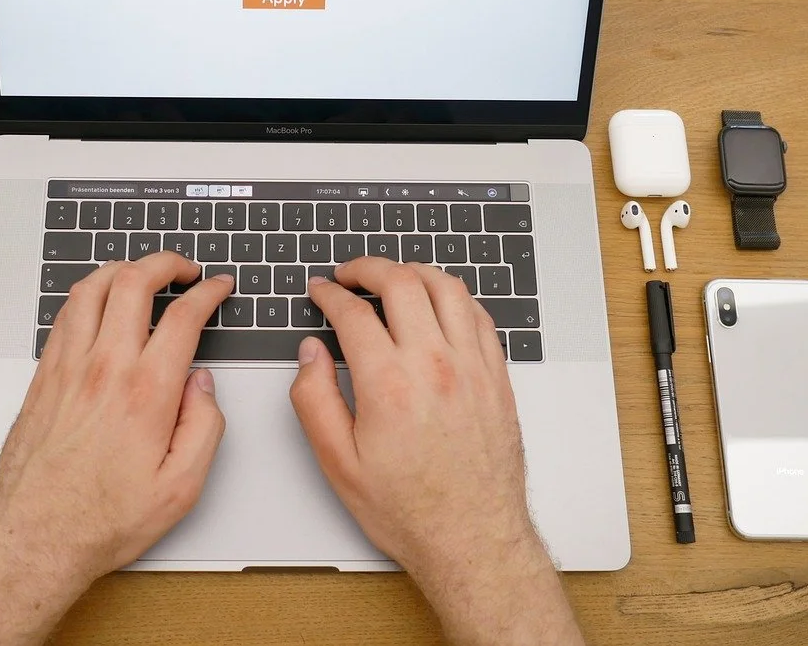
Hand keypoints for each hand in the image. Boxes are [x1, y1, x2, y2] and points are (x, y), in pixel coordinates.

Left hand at [0, 253, 232, 645]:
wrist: (35, 538)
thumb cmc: (102, 519)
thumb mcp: (181, 488)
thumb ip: (204, 426)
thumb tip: (203, 386)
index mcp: (146, 392)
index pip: (183, 316)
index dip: (207, 291)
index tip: (217, 287)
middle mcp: (104, 368)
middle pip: (134, 281)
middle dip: (165, 262)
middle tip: (184, 269)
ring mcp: (68, 367)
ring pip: (92, 287)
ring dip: (123, 268)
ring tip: (143, 273)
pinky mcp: (43, 376)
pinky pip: (64, 314)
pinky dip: (88, 294)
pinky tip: (100, 303)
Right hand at [291, 259, 583, 645]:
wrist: (471, 539)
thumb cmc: (408, 509)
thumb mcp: (339, 464)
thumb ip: (315, 399)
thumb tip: (311, 353)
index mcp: (389, 384)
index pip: (354, 312)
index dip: (330, 294)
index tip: (321, 291)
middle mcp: (435, 365)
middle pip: (402, 283)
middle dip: (368, 267)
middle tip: (350, 274)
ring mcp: (472, 367)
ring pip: (447, 288)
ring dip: (414, 271)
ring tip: (393, 276)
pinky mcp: (496, 377)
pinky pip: (479, 315)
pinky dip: (454, 296)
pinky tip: (438, 302)